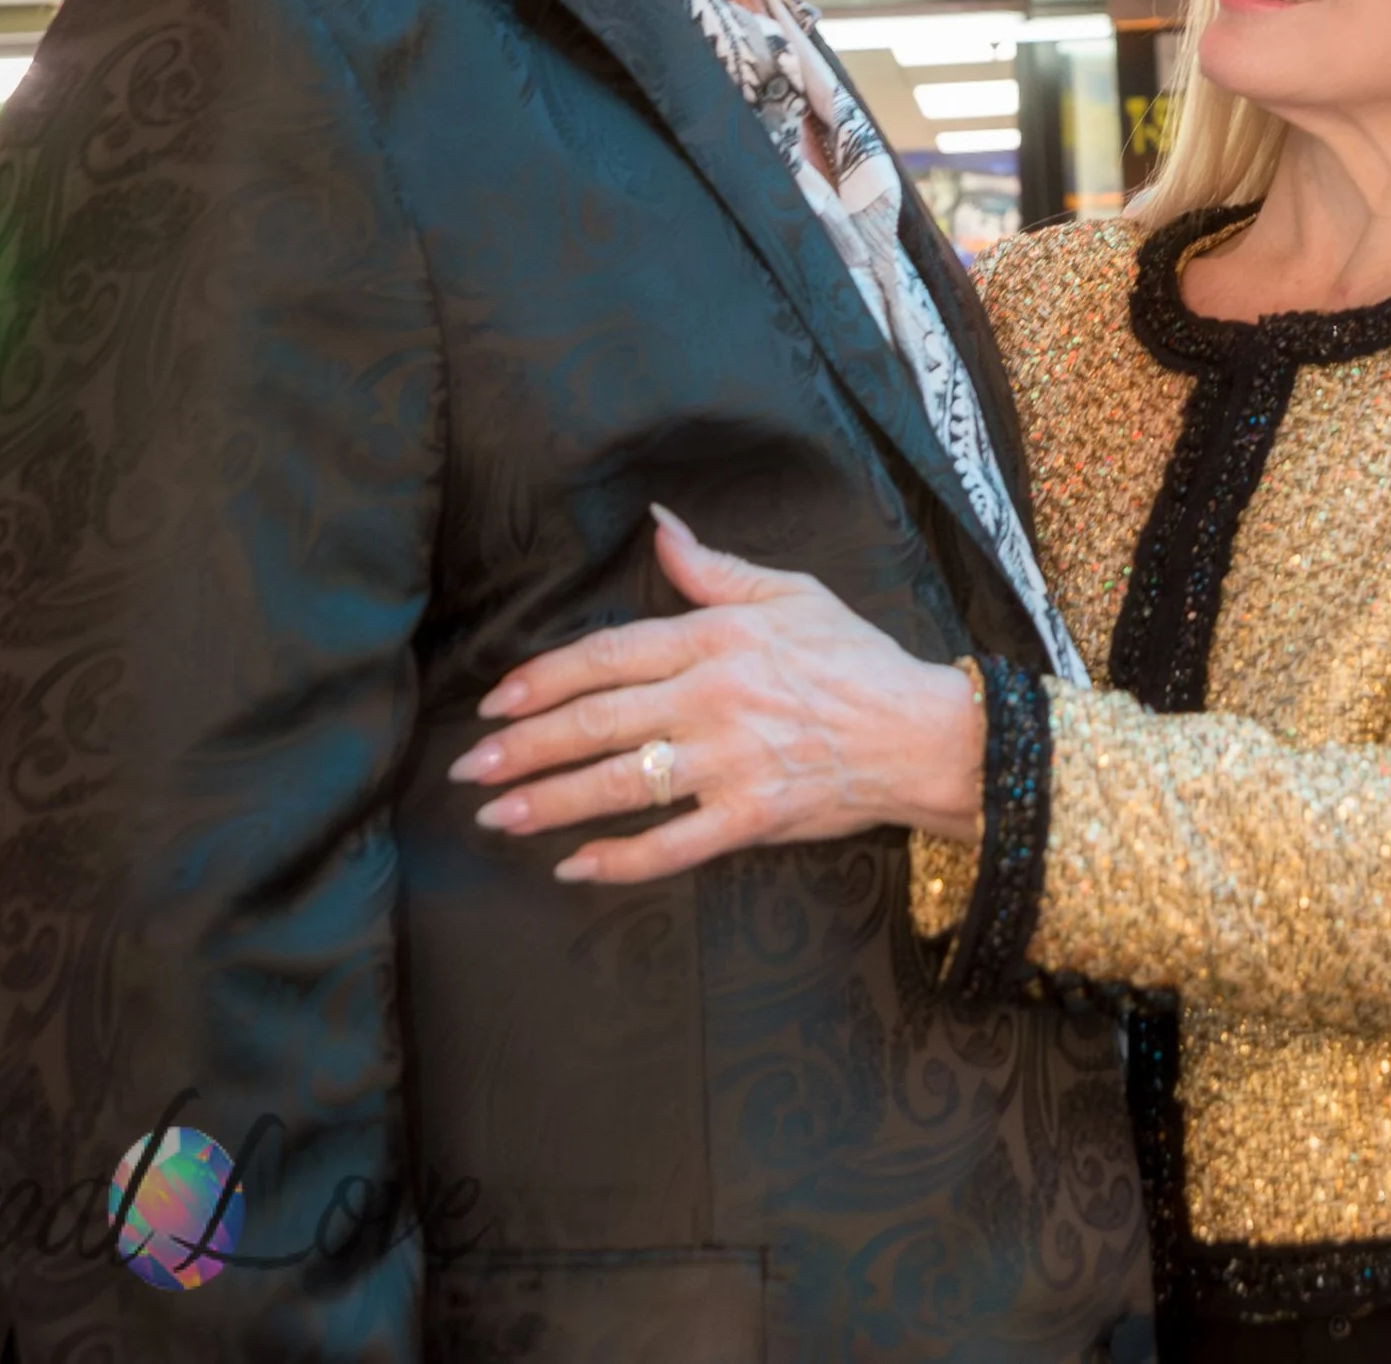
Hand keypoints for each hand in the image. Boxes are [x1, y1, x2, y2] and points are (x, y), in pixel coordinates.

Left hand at [449, 510, 983, 886]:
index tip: (496, 700)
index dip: (544, 678)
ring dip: (550, 802)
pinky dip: (619, 861)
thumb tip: (657, 523)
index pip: (608, 655)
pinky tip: (574, 867)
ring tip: (498, 816)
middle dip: (524, 746)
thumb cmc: (855, 657)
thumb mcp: (789, 593)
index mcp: (715, 639)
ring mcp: (728, 763)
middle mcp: (711, 698)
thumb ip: (712, 567)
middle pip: (597, 721)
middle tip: (469, 768)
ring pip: (619, 784)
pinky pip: (670, 844)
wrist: (921, 731)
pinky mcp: (749, 818)